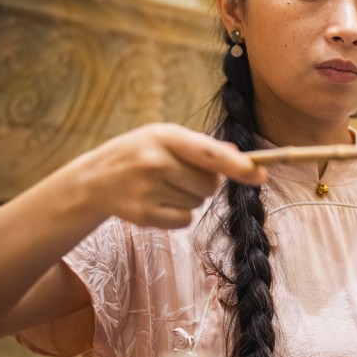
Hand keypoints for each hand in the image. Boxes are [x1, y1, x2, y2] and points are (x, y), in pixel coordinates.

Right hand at [75, 123, 266, 228]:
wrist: (95, 179)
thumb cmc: (141, 153)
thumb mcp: (165, 138)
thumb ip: (202, 146)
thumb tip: (239, 156)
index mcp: (164, 136)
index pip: (209, 153)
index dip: (238, 165)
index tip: (261, 175)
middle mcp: (154, 162)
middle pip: (210, 184)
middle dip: (205, 182)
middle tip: (181, 174)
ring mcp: (146, 190)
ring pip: (198, 202)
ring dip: (190, 197)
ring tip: (163, 185)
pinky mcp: (143, 215)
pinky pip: (184, 220)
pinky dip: (178, 214)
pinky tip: (158, 201)